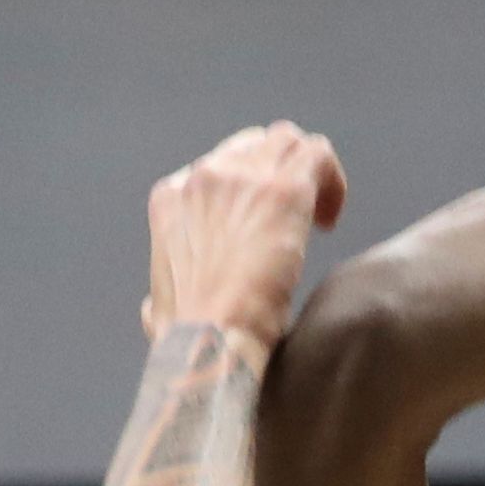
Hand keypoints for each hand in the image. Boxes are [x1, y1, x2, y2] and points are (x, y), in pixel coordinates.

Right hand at [145, 120, 347, 354]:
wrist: (209, 343)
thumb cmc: (187, 342)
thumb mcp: (157, 311)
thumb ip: (160, 297)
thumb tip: (153, 312)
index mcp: (171, 199)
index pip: (218, 168)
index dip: (247, 191)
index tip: (262, 229)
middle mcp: (203, 177)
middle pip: (254, 146)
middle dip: (278, 174)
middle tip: (298, 219)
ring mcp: (243, 179)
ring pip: (287, 142)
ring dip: (307, 172)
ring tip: (319, 218)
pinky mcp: (283, 192)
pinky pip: (317, 155)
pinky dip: (331, 179)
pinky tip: (330, 221)